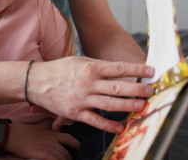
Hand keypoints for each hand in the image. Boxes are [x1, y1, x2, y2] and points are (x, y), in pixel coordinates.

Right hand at [5, 123, 79, 159]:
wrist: (13, 134)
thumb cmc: (23, 133)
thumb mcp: (39, 132)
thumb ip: (48, 137)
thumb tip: (53, 142)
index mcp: (52, 134)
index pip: (69, 139)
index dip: (76, 145)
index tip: (80, 149)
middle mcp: (52, 140)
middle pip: (66, 152)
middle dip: (70, 159)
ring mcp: (48, 147)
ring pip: (62, 158)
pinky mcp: (42, 154)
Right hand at [27, 56, 154, 132]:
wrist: (36, 82)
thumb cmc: (59, 69)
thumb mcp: (79, 60)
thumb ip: (99, 65)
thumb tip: (119, 69)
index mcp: (90, 67)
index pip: (118, 68)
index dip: (136, 69)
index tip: (150, 71)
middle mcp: (88, 83)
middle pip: (117, 87)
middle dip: (137, 89)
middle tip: (151, 90)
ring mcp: (82, 99)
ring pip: (109, 104)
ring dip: (127, 106)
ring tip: (141, 106)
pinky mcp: (75, 113)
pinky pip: (95, 120)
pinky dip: (108, 125)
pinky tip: (120, 127)